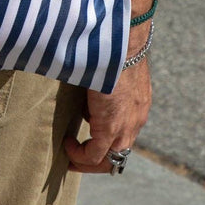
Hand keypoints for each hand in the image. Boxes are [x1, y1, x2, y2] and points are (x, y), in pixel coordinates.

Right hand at [64, 53, 151, 173]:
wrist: (123, 43)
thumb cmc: (115, 50)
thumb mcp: (112, 75)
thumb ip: (103, 91)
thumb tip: (88, 101)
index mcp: (137, 108)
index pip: (123, 137)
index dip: (104, 144)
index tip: (85, 139)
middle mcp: (135, 122)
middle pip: (117, 156)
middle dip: (94, 160)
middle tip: (76, 157)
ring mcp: (125, 126)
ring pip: (108, 160)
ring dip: (86, 161)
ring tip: (69, 154)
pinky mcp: (111, 126)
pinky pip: (94, 154)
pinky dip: (79, 154)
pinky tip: (68, 143)